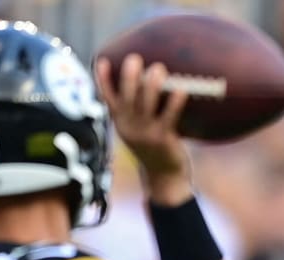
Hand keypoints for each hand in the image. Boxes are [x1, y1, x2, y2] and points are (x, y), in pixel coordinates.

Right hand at [95, 54, 190, 204]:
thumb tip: (148, 80)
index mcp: (121, 123)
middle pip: (126, 98)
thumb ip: (138, 110)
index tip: (102, 61)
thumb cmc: (154, 147)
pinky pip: (168, 116)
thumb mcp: (139, 130)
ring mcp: (145, 134)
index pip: (108, 99)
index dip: (103, 80)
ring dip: (151, 85)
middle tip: (135, 58)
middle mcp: (129, 127)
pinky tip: (181, 89)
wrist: (164, 178)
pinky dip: (174, 102)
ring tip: (159, 68)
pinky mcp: (162, 139)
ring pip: (145, 104)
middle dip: (129, 76)